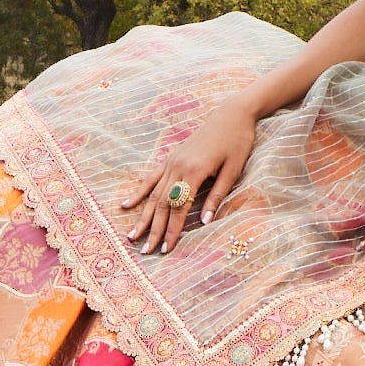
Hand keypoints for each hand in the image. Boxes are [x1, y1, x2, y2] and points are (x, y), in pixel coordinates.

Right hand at [120, 100, 258, 254]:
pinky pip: (151, 178)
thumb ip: (217, 196)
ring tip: (132, 236)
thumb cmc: (237, 142)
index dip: (172, 230)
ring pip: (154, 194)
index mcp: (195, 171)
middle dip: (154, 229)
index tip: (166, 249)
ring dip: (144, 217)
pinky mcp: (171, 158)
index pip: (180, 208)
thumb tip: (204, 222)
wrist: (231, 114)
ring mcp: (172, 162)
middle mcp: (178, 167)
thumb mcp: (233, 170)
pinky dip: (139, 192)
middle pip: (162, 204)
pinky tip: (127, 205)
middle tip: (146, 251)